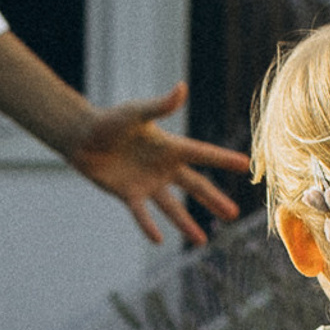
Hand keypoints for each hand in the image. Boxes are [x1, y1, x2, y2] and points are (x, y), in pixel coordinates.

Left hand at [69, 86, 248, 247]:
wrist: (82, 136)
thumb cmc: (110, 120)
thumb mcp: (136, 113)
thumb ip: (160, 106)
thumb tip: (181, 88)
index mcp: (170, 146)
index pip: (203, 154)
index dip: (224, 159)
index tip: (247, 165)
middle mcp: (163, 167)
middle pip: (195, 186)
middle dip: (214, 200)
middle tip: (233, 214)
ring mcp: (148, 183)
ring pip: (172, 207)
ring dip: (186, 223)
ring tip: (201, 242)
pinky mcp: (129, 194)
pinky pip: (142, 214)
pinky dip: (149, 226)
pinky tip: (159, 240)